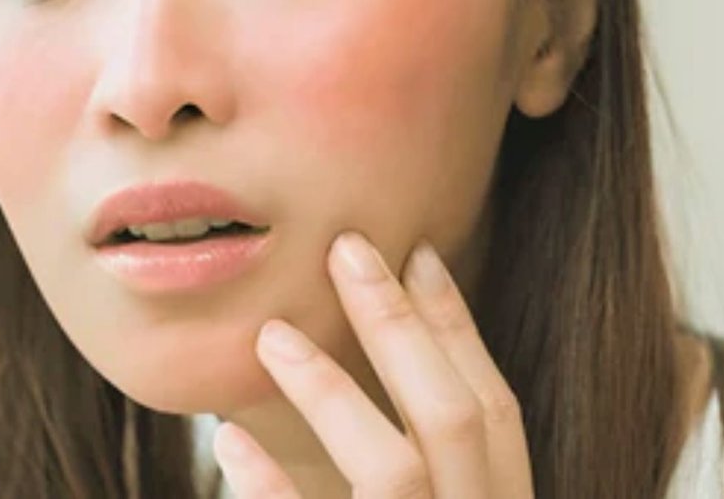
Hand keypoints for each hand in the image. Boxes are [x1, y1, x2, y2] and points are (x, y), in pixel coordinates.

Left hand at [212, 233, 532, 497]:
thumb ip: (415, 460)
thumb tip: (372, 340)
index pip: (493, 410)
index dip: (457, 328)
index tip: (417, 250)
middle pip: (452, 418)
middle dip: (398, 326)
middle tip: (344, 248)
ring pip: (396, 469)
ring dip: (332, 393)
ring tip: (272, 334)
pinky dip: (270, 487)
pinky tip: (230, 440)